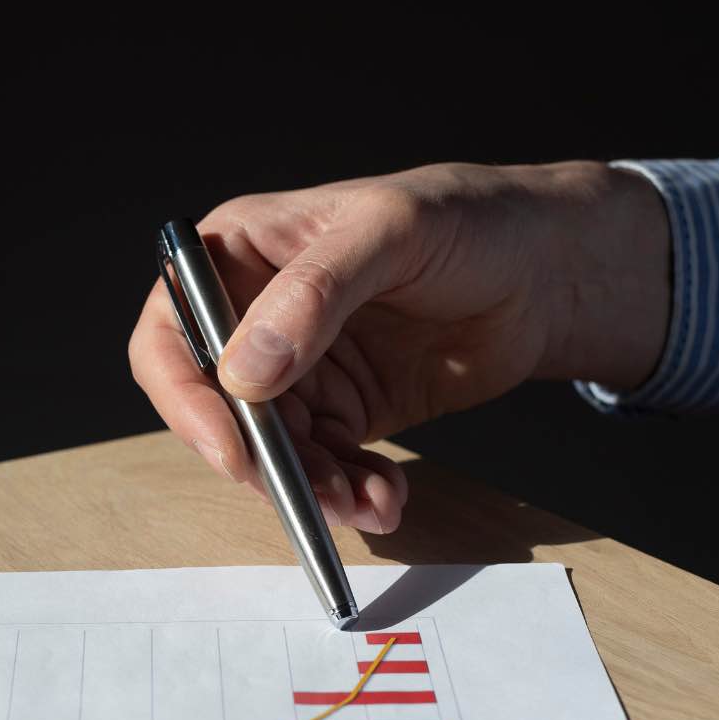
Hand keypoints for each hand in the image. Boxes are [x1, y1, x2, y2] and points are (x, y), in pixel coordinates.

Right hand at [128, 160, 670, 532]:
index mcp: (240, 254)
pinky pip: (325, 466)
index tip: (230, 447)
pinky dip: (351, 492)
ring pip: (275, 452)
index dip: (184, 396)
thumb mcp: (388, 233)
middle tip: (313, 495)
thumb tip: (243, 372)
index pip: (172, 332)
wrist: (547, 269)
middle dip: (264, 461)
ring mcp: (300, 369)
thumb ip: (313, 295)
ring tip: (369, 500)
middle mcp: (256, 316)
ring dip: (314, 488)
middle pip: (219, 410)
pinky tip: (387, 495)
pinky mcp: (345, 410)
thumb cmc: (466, 219)